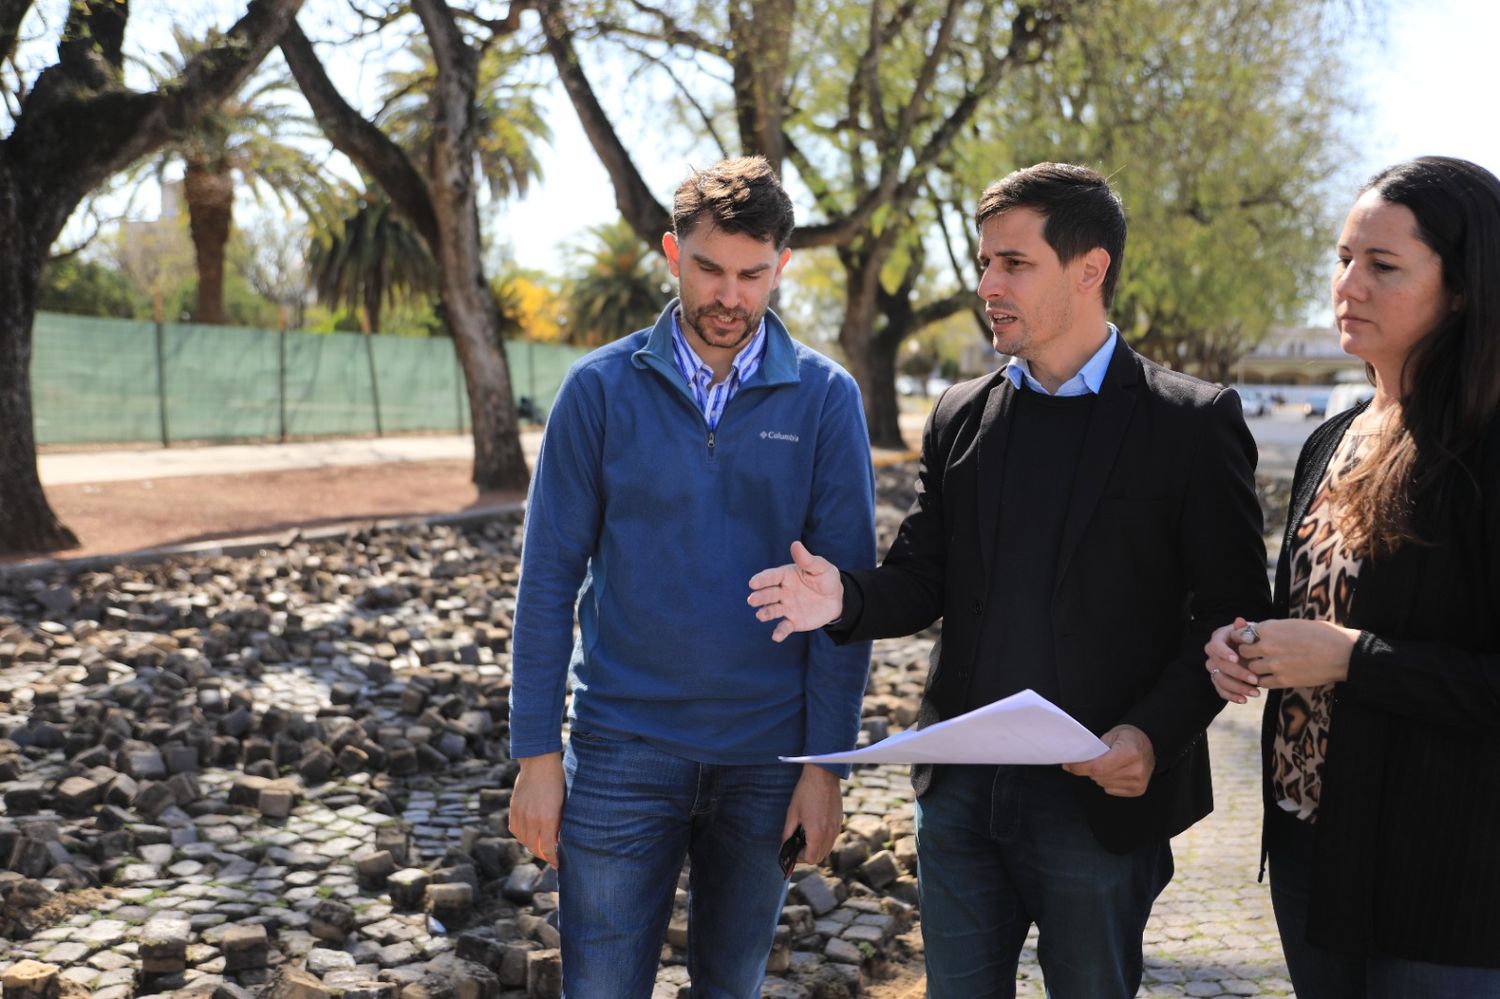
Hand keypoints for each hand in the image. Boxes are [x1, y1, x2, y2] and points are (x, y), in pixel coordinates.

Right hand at [508, 752, 563, 866]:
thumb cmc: (558, 781)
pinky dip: (521, 836)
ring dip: (532, 846)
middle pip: (535, 847)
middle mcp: (532, 819)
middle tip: (551, 858)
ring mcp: (521, 814)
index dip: (552, 859)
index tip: (558, 864)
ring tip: (540, 848)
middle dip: (544, 855)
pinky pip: (515, 829)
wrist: (539, 762)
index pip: (548, 848)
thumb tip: (559, 839)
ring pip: (523, 840)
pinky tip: (528, 836)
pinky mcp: (514, 808)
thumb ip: (560, 822)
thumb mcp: (564, 803)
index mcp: (548, 818)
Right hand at [747, 541, 844, 641]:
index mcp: (785, 576)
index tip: (753, 583)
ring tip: (760, 615)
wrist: (837, 598)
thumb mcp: (819, 567)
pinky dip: (779, 632)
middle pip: (768, 594)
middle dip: (759, 597)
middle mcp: (782, 592)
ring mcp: (786, 607)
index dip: (762, 580)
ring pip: (772, 610)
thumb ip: (807, 559)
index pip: (771, 577)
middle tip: (752, 600)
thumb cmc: (825, 578)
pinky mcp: (793, 621)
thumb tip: (795, 544)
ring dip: (765, 613)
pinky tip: (776, 637)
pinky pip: (784, 627)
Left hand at [782, 765, 842, 866]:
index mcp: (817, 833)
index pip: (811, 859)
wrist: (823, 774)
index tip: (792, 852)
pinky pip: (832, 838)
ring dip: (817, 848)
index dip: (800, 859)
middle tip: (797, 846)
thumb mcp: (792, 813)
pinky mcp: (840, 821)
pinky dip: (824, 840)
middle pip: (820, 857)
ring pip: (828, 848)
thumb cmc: (806, 792)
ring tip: (806, 837)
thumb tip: (784, 845)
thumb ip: (788, 833)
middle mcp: (829, 833)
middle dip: (808, 855)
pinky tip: (815, 828)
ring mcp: (836, 827)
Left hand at [1062, 724, 1154, 796]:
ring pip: (1103, 784)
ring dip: (1098, 776)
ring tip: (1106, 764)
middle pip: (1099, 776)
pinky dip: (1107, 781)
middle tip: (1090, 760)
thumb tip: (1071, 765)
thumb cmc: (1128, 737)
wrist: (1148, 744)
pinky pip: (1111, 790)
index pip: (1098, 766)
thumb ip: (1095, 750)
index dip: (1080, 768)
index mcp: (1130, 753)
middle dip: (1088, 769)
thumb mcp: (1112, 735)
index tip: (1068, 766)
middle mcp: (1137, 769)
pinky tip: (1114, 772)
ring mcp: (1139, 782)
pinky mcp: (1138, 790)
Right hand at [1204, 616, 1261, 703]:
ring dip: (1238, 688)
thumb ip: (1245, 628)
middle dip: (1238, 673)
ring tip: (1256, 693)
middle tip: (1256, 679)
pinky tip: (1245, 699)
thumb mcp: (1251, 631)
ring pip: (1220, 680)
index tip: (1236, 658)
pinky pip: (1221, 691)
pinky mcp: (1219, 680)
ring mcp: (1214, 668)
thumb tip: (1239, 621)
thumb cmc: (1253, 638)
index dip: (1223, 652)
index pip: (1215, 645)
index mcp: (1218, 639)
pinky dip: (1232, 696)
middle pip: (1219, 666)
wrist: (1254, 648)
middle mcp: (1213, 654)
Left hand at [1237, 618, 1358, 688]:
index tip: (1246, 641)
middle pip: (1243, 652)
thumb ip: (1273, 628)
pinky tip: (1272, 677)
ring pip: (1251, 668)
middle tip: (1254, 655)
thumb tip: (1256, 629)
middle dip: (1247, 653)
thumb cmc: (1322, 634)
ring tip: (1265, 667)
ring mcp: (1274, 664)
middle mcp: (1267, 646)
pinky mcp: (1283, 680)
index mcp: (1270, 628)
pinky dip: (1264, 681)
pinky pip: (1263, 683)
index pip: (1242, 634)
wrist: (1343, 653)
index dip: (1242, 638)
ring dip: (1255, 668)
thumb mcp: (1294, 623)